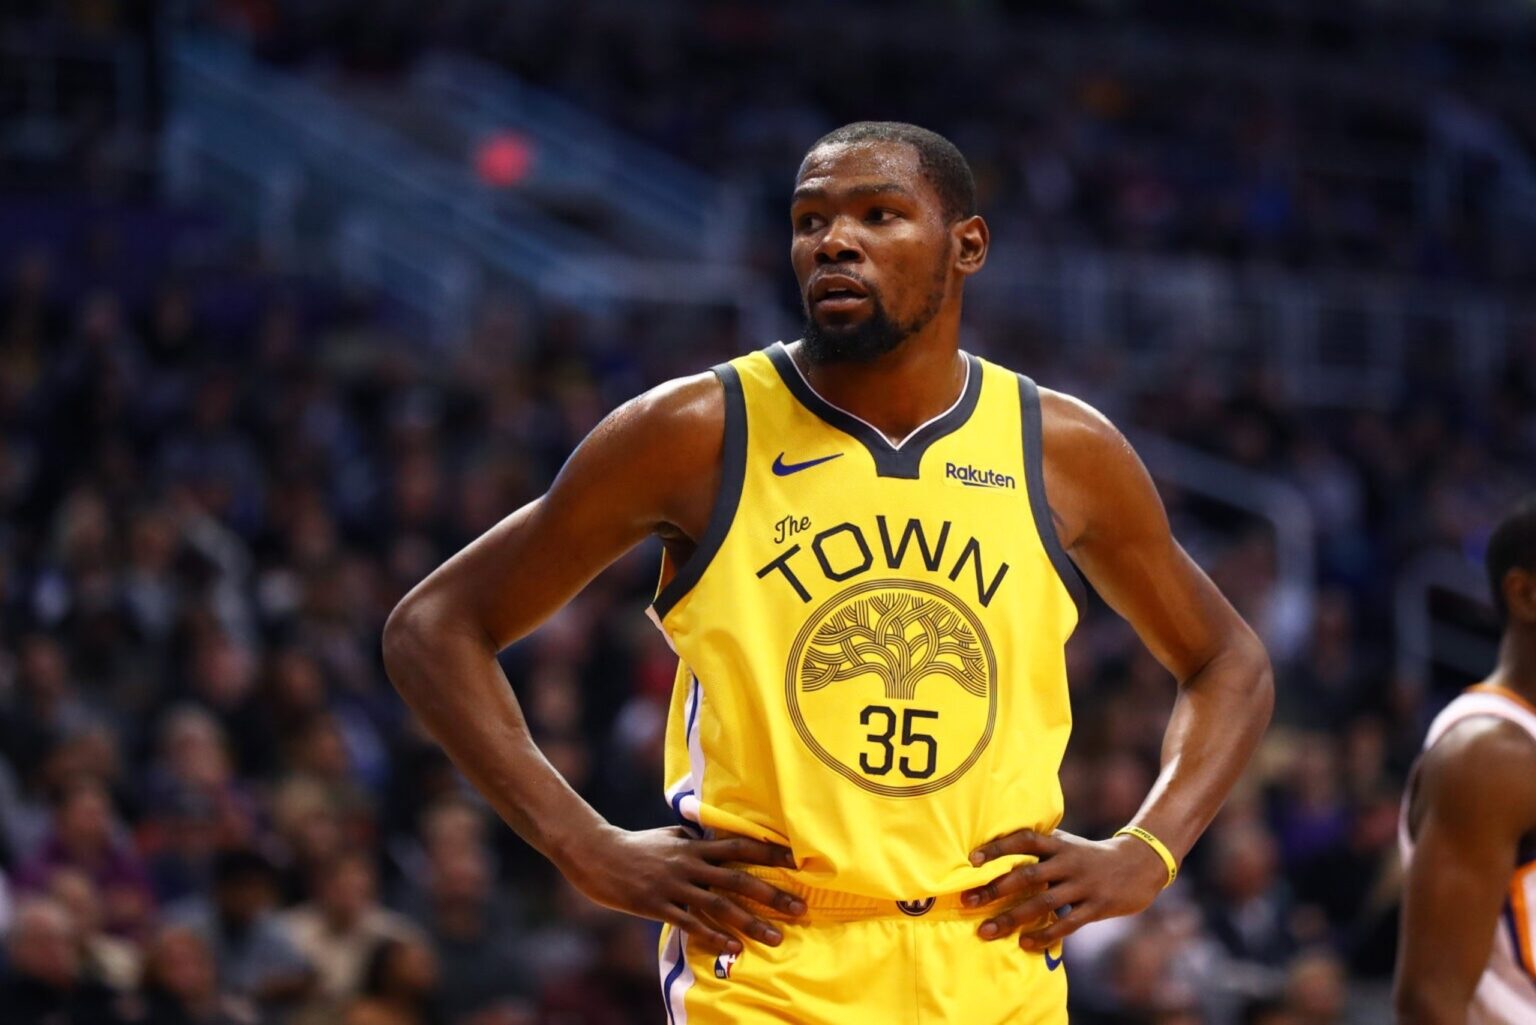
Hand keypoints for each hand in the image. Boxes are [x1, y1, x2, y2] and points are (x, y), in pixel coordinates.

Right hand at [563, 825, 806, 954]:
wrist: (597, 855)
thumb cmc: (635, 845)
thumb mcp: (668, 835)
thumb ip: (692, 838)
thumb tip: (710, 835)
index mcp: (694, 846)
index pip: (740, 847)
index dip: (770, 854)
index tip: (797, 862)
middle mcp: (689, 864)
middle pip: (738, 879)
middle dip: (772, 894)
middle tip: (800, 907)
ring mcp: (674, 886)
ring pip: (720, 905)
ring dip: (750, 922)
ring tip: (775, 937)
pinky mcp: (658, 906)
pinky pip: (691, 924)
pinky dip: (714, 937)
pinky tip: (733, 948)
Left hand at [960, 828, 1167, 949]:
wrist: (1139, 865)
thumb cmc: (1091, 856)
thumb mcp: (1067, 844)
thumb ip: (1040, 846)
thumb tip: (998, 848)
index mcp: (1059, 844)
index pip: (1025, 839)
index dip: (998, 847)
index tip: (972, 859)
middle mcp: (1068, 862)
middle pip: (1028, 874)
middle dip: (995, 888)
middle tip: (967, 900)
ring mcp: (1083, 885)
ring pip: (1043, 902)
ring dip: (1012, 918)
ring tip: (987, 930)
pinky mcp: (1096, 907)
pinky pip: (1067, 924)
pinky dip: (1045, 935)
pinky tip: (1025, 943)